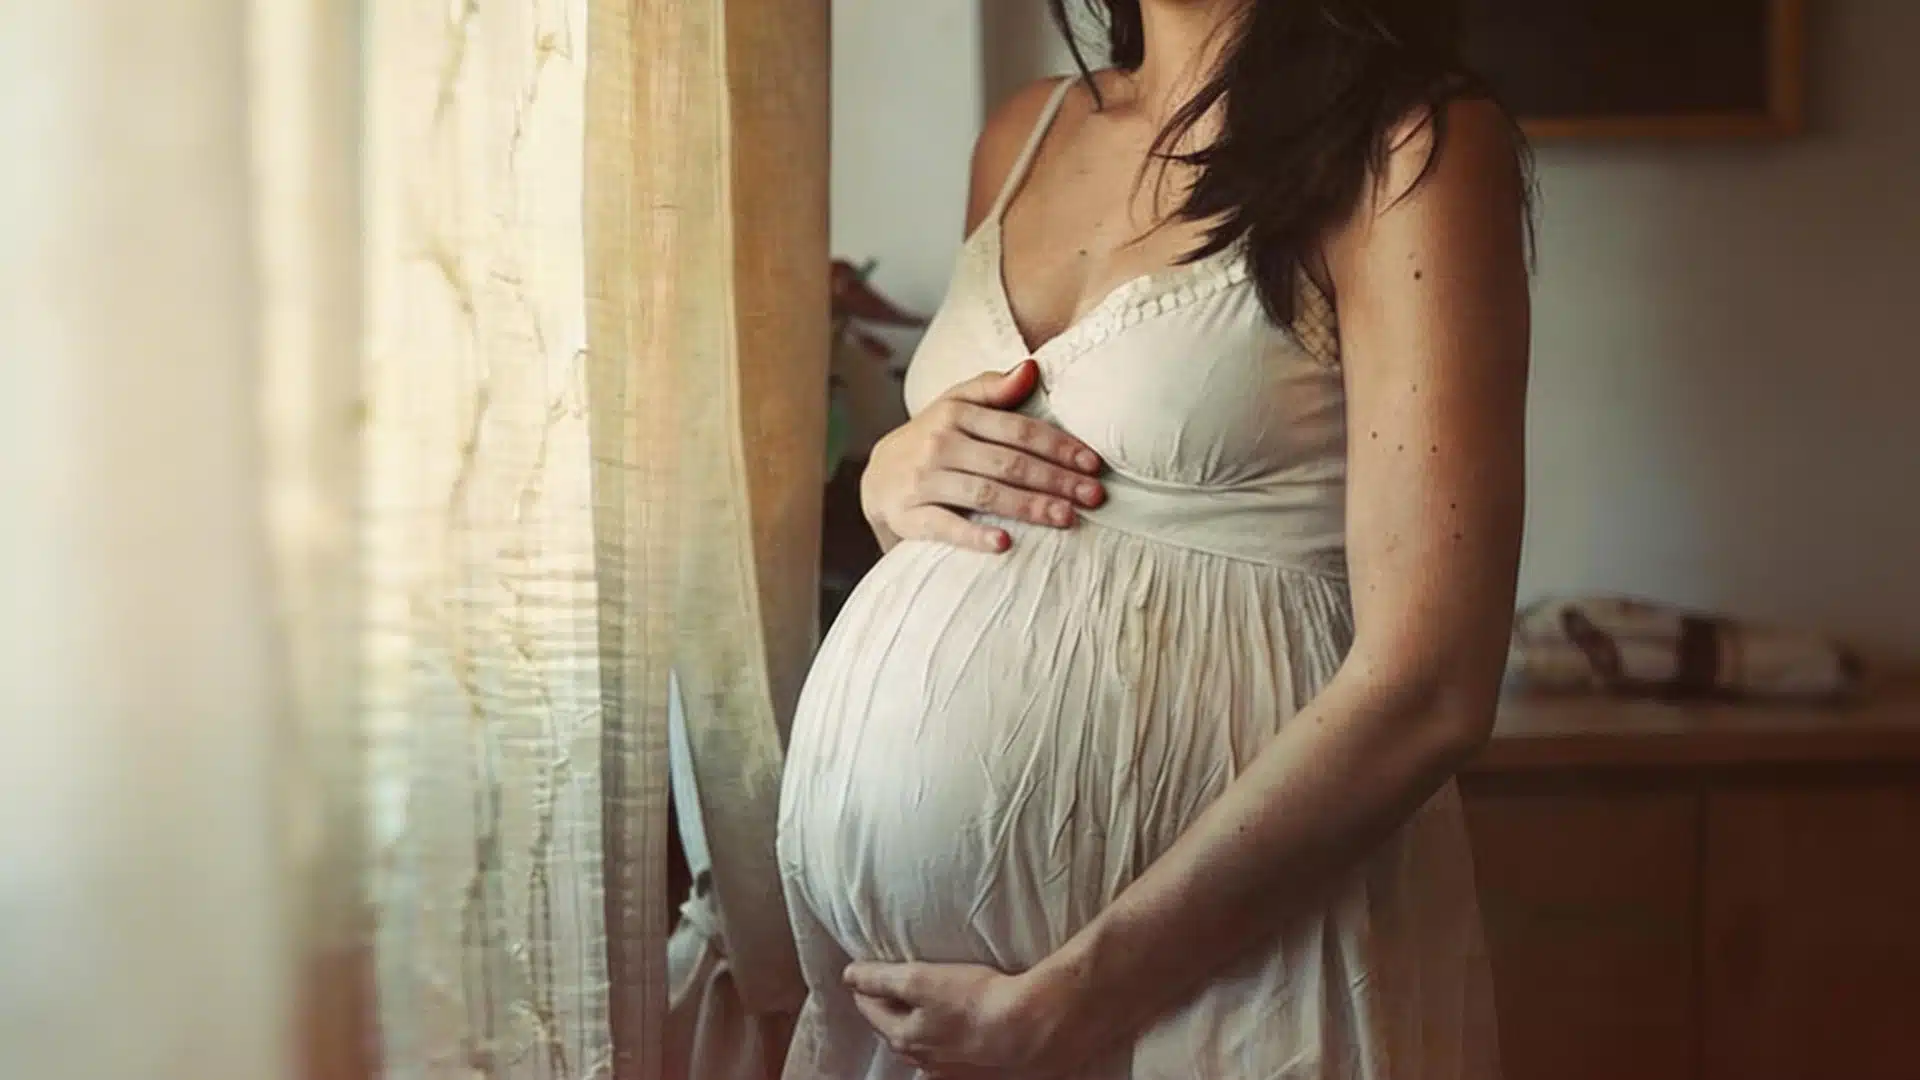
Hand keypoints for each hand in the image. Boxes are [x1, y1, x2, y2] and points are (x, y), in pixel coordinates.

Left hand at [841, 959, 1100, 1078]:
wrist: (1028, 1030)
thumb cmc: (973, 1000)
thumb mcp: (920, 979)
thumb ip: (881, 978)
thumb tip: (849, 975)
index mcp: (903, 1037)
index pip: (871, 1010)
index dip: (865, 989)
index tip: (862, 976)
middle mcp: (922, 1061)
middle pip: (896, 1033)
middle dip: (890, 1013)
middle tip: (890, 992)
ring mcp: (950, 1072)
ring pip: (924, 1050)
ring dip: (920, 1032)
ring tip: (926, 1014)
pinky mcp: (977, 1074)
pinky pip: (953, 1059)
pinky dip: (948, 1046)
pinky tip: (959, 1038)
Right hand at [861, 360, 1104, 552]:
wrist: (876, 478)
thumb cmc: (932, 439)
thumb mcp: (955, 405)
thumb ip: (993, 388)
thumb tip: (1033, 369)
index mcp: (956, 414)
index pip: (1018, 430)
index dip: (1059, 447)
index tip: (1093, 465)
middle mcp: (939, 444)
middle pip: (1008, 463)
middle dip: (1056, 480)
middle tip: (1094, 497)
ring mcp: (923, 480)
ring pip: (985, 494)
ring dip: (1029, 507)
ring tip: (1066, 519)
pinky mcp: (908, 515)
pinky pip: (944, 527)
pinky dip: (974, 536)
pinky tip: (1005, 544)